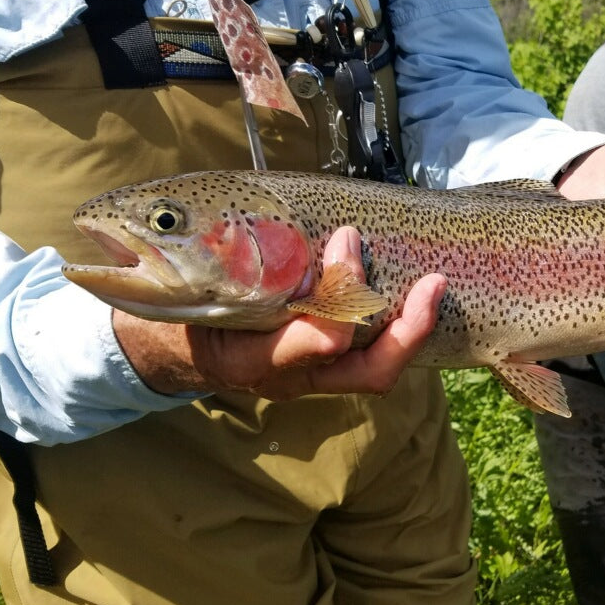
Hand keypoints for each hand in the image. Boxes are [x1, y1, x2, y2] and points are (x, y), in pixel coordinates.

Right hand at [113, 227, 445, 399]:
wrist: (171, 349)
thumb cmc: (183, 309)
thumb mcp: (193, 292)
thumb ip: (230, 267)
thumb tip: (270, 226)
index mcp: (253, 359)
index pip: (319, 342)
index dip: (342, 291)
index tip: (346, 239)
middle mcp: (291, 378)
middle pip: (367, 374)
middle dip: (408, 332)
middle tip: (433, 283)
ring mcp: (310, 377)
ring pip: (374, 370)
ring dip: (410, 330)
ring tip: (433, 287)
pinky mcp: (322, 367)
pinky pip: (368, 357)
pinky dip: (394, 328)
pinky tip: (411, 293)